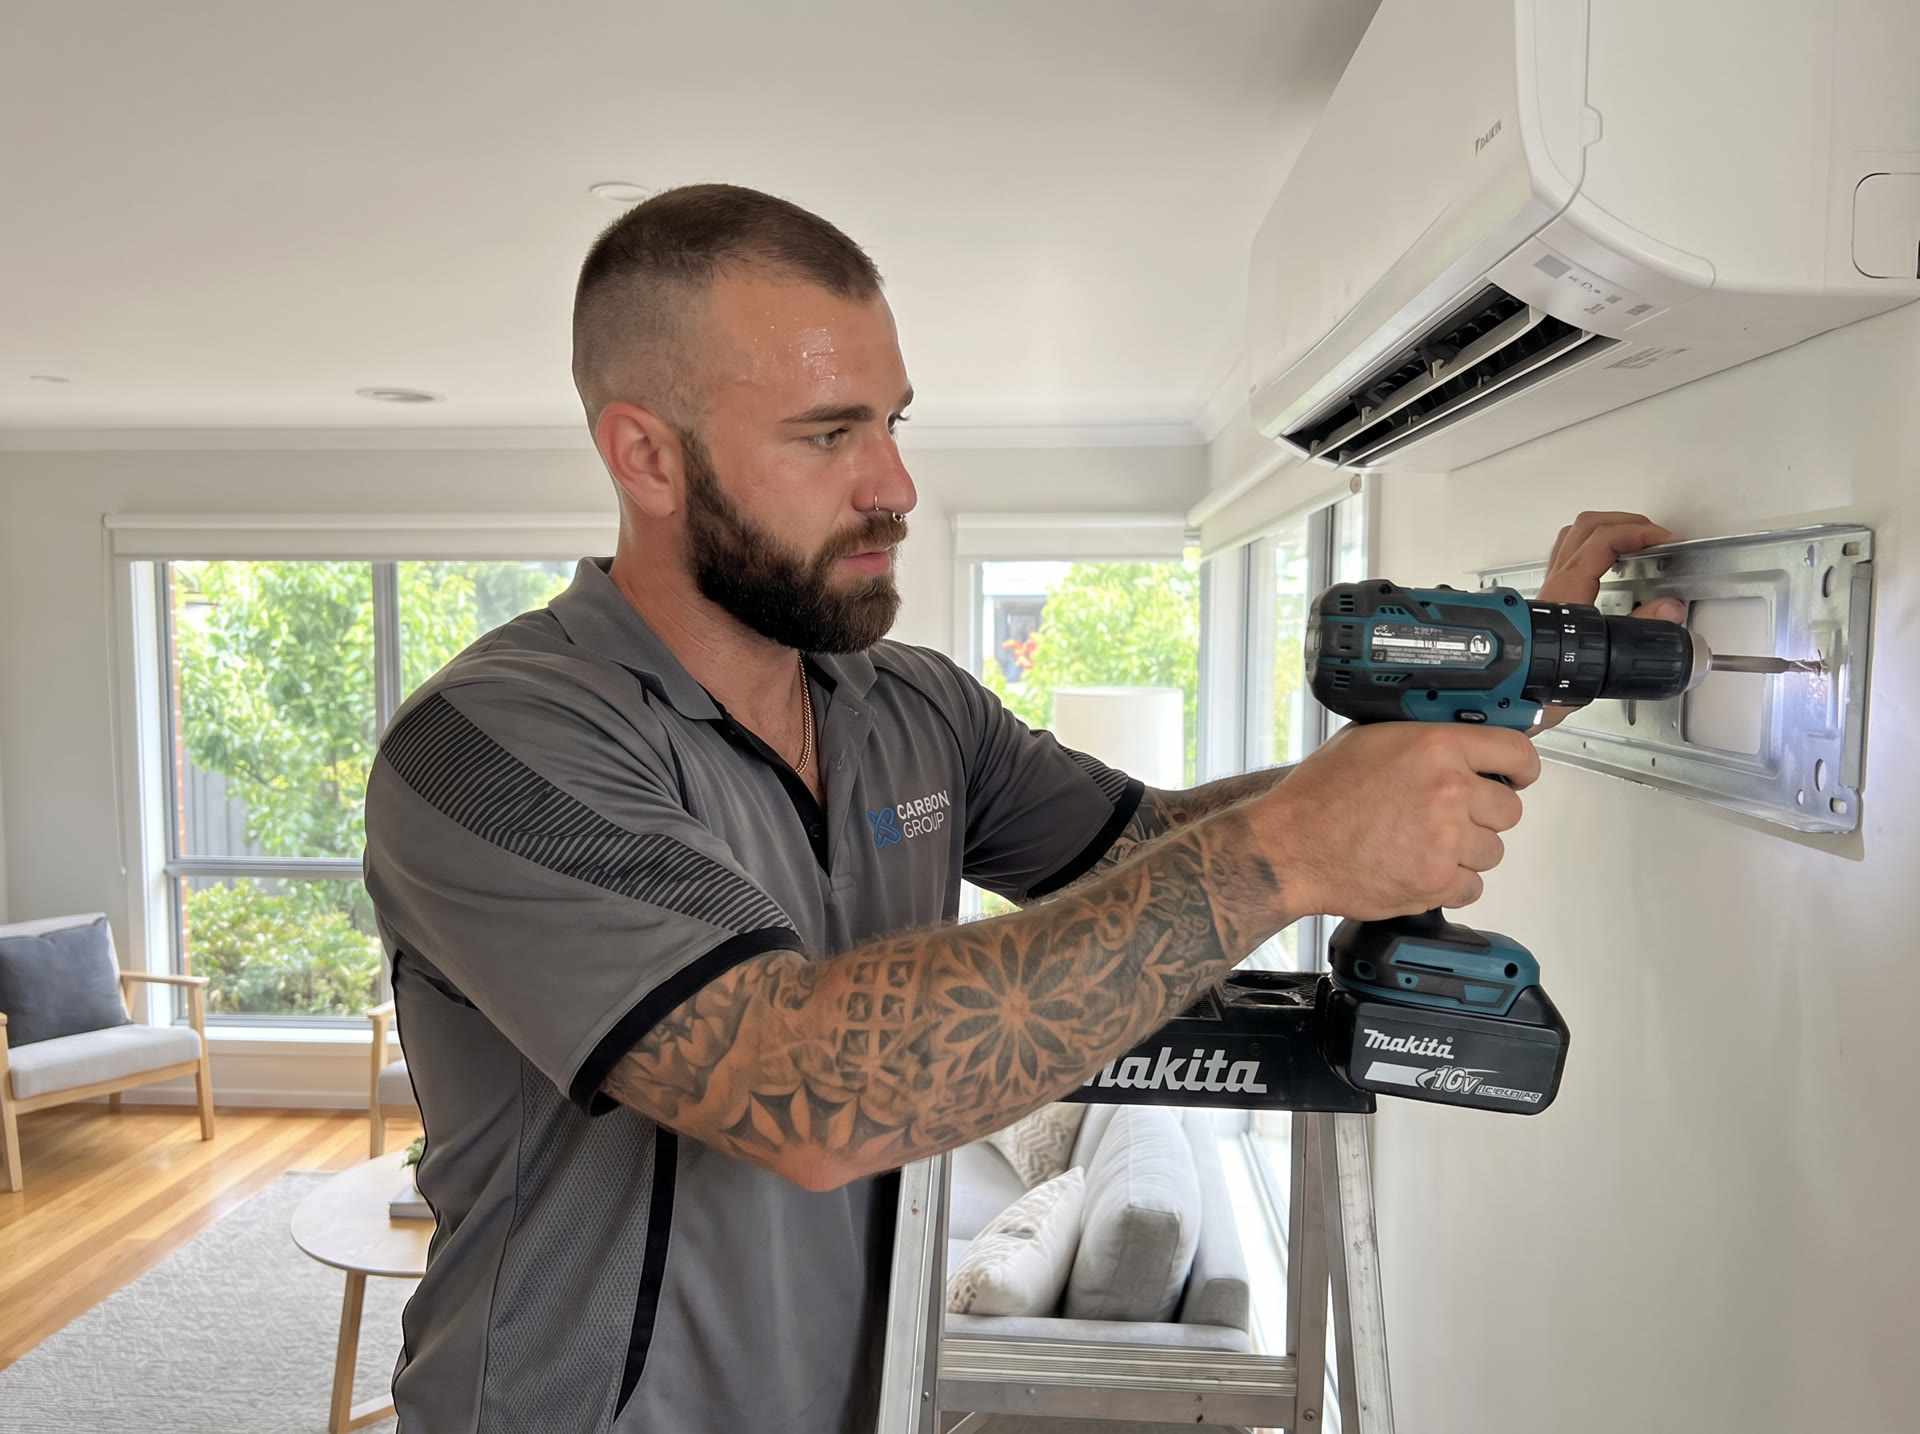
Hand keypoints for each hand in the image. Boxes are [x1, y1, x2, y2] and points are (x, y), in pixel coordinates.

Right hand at [1254, 721, 1539, 920]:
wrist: (1290, 847)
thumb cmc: (1318, 796)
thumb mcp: (1367, 739)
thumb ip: (1419, 738)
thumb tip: (1454, 739)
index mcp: (1435, 748)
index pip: (1517, 753)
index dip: (1521, 768)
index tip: (1518, 776)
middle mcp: (1449, 792)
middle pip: (1510, 809)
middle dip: (1484, 814)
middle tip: (1451, 817)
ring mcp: (1446, 841)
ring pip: (1493, 851)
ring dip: (1467, 851)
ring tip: (1426, 844)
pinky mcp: (1436, 882)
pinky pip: (1473, 887)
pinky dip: (1452, 883)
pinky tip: (1420, 868)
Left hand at [1535, 511, 1686, 728]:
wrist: (1506, 698)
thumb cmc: (1539, 683)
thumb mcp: (1599, 660)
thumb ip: (1637, 631)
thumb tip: (1668, 608)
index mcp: (1567, 590)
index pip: (1603, 540)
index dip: (1638, 532)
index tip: (1665, 541)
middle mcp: (1554, 583)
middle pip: (1586, 527)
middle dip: (1624, 522)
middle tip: (1653, 535)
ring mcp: (1548, 588)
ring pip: (1572, 538)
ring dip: (1605, 531)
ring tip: (1634, 541)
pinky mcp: (1546, 599)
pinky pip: (1567, 557)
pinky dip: (1591, 548)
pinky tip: (1607, 564)